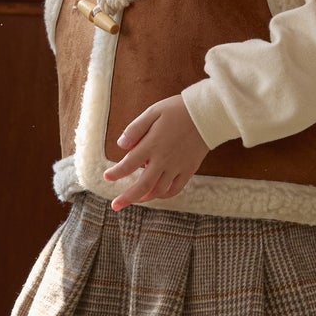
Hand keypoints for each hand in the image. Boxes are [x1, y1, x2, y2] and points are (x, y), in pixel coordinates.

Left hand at [102, 95, 208, 209]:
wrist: (208, 113)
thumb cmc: (177, 109)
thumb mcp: (153, 111)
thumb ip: (135, 129)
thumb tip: (120, 145)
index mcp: (152, 144)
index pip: (129, 164)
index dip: (116, 173)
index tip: (107, 177)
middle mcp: (164, 159)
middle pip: (142, 185)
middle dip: (127, 197)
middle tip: (115, 206)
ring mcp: (178, 166)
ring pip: (159, 190)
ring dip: (145, 197)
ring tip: (135, 199)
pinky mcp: (189, 169)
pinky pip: (175, 188)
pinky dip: (164, 194)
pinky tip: (157, 194)